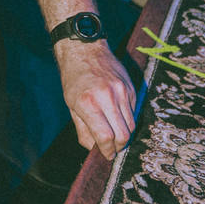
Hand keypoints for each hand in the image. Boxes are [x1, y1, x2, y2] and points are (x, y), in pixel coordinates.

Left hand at [55, 40, 135, 161]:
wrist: (85, 49)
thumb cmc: (74, 78)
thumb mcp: (71, 105)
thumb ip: (83, 130)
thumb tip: (94, 149)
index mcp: (89, 103)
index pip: (106, 137)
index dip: (108, 151)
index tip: (106, 154)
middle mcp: (108, 97)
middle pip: (124, 134)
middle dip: (119, 147)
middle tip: (112, 148)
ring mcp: (122, 91)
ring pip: (132, 124)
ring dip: (124, 134)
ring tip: (114, 135)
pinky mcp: (130, 88)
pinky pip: (133, 111)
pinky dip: (126, 120)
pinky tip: (116, 117)